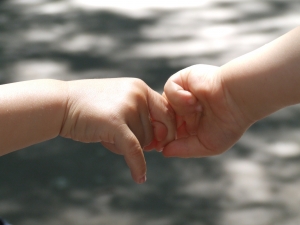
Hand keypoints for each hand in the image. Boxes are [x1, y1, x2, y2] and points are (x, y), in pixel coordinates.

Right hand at [60, 78, 174, 182]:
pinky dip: (137, 165)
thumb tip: (160, 141)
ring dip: (126, 146)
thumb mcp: (120, 102)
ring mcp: (127, 107)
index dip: (166, 129)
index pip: (166, 111)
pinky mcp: (115, 123)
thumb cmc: (91, 106)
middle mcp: (138, 94)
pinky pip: (134, 149)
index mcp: (140, 87)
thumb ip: (141, 115)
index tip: (160, 142)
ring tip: (106, 134)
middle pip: (155, 130)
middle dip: (145, 141)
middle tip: (124, 140)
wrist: (61, 103)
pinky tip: (139, 177)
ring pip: (143, 141)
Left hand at [163, 64, 252, 157]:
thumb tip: (164, 152)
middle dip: (162, 126)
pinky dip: (178, 97)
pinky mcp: (183, 79)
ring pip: (164, 104)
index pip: (167, 131)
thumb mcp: (206, 145)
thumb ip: (184, 149)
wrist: (237, 100)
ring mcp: (182, 92)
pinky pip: (169, 89)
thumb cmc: (228, 123)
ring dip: (177, 112)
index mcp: (189, 123)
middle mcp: (183, 108)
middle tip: (167, 133)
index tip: (156, 146)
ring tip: (196, 111)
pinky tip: (193, 101)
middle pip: (161, 117)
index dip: (161, 138)